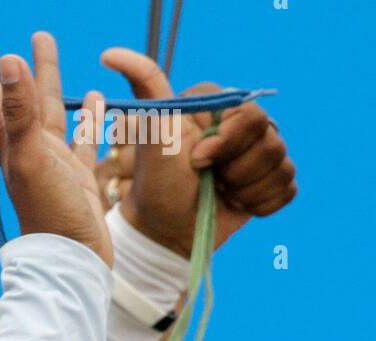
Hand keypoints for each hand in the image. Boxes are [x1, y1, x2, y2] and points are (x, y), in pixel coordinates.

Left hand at [0, 11, 110, 264]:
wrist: (72, 263)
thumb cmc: (50, 216)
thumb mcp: (32, 159)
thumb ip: (20, 112)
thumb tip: (7, 60)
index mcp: (11, 137)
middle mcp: (27, 145)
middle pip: (11, 87)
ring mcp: (52, 160)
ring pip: (48, 105)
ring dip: (44, 74)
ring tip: (43, 40)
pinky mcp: (76, 176)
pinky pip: (81, 138)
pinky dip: (86, 116)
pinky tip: (94, 99)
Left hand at [98, 50, 296, 255]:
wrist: (164, 230)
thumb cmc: (156, 183)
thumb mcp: (151, 129)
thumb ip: (145, 85)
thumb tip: (110, 53)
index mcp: (224, 107)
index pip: (253, 116)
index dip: (228, 144)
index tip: (197, 160)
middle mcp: (245, 126)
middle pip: (273, 142)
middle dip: (236, 172)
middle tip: (209, 180)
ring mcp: (260, 153)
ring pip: (282, 167)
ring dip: (246, 190)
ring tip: (219, 194)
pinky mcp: (270, 182)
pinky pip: (288, 188)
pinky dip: (261, 203)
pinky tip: (235, 205)